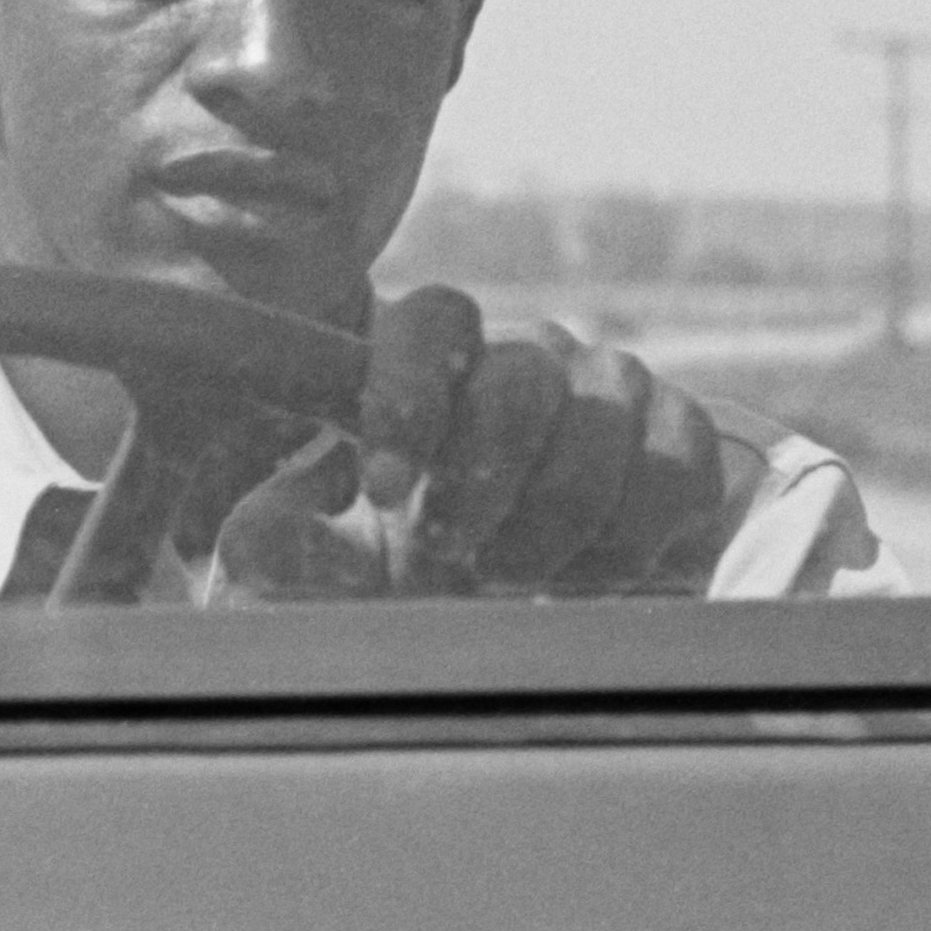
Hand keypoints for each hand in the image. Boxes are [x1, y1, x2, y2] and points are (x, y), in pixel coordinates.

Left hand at [209, 286, 734, 598]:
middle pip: (525, 376)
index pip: (433, 319)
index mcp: (428, 363)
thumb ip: (287, 549)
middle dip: (490, 476)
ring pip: (607, 418)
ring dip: (558, 516)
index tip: (389, 490)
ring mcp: (609, 389)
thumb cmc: (403, 575)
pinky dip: (633, 534)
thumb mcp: (326, 568)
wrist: (521, 611)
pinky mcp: (679, 437)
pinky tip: (588, 572)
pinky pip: (677, 461)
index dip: (411, 397)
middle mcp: (522, 357)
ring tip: (513, 574)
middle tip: (454, 556)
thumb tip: (252, 540)